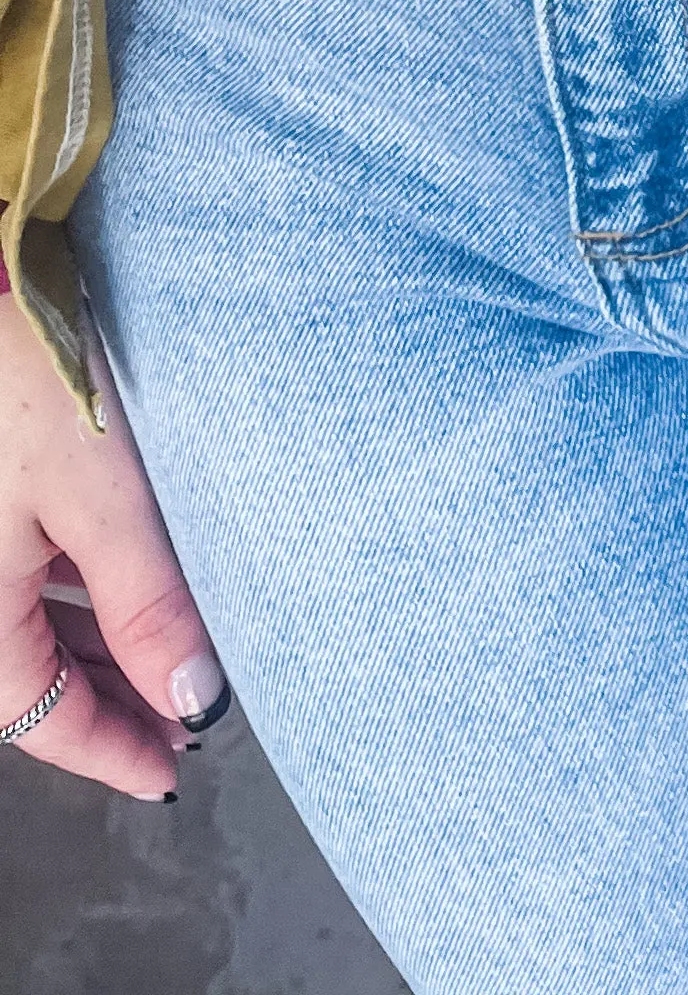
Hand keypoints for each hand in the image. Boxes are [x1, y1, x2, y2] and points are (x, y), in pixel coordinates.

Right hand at [1, 298, 225, 797]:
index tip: (168, 774)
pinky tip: (131, 586)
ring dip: (97, 646)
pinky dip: (79, 591)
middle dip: (106, 702)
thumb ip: (147, 606)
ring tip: (172, 661)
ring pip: (32, 620)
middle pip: (30, 673)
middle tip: (181, 724)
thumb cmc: (36, 381)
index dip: (105, 749)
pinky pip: (29, 569)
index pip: (36, 715)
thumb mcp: (102, 498)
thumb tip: (191, 702)